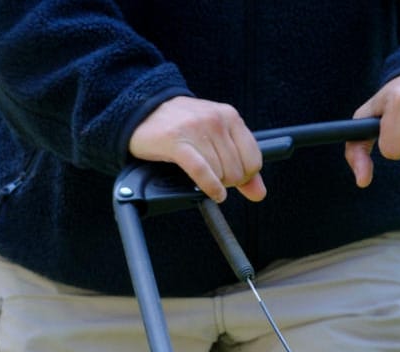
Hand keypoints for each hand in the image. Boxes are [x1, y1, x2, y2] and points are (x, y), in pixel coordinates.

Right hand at [128, 96, 265, 202]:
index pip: (254, 160)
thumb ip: (242, 164)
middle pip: (238, 170)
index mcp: (230, 116)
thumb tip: (259, 193)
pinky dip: (211, 187)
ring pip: (221, 173)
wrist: (140, 111)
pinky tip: (213, 193)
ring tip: (202, 174)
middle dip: (228, 180)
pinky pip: (203, 172)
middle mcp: (215, 119)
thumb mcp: (216, 138)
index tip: (232, 176)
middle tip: (213, 175)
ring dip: (214, 182)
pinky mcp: (175, 141)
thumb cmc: (181, 126)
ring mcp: (195, 128)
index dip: (245, 175)